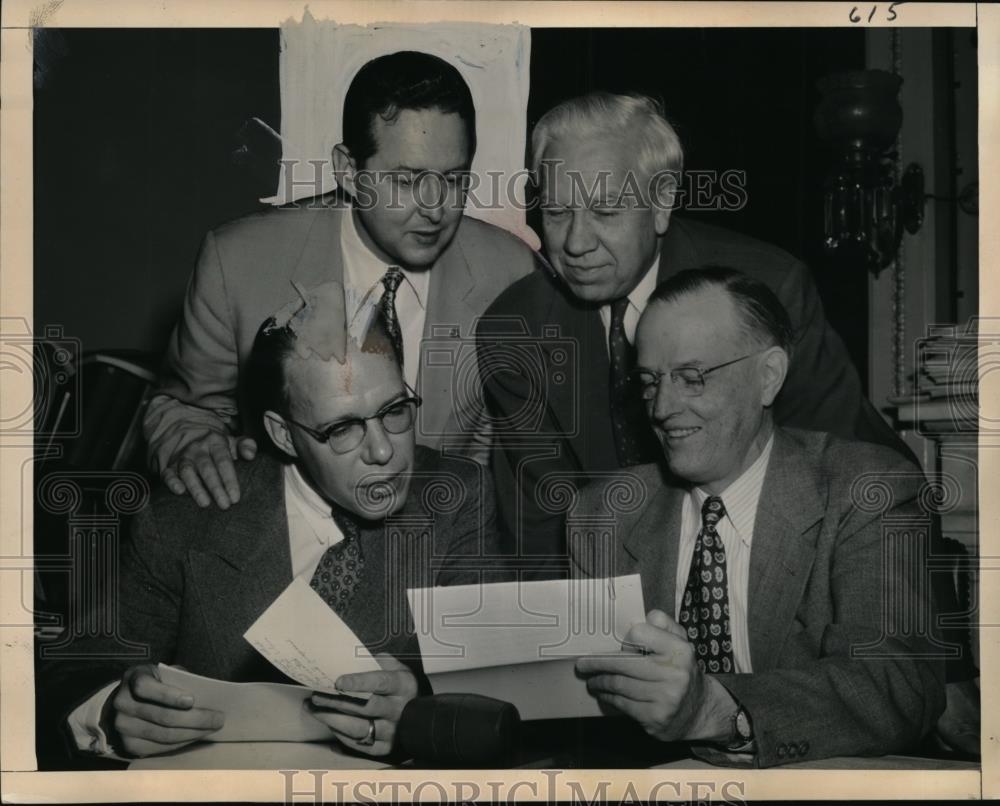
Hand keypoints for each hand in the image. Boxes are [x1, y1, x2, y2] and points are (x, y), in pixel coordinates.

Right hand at [101, 664, 224, 757]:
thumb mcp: (164, 673)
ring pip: (164, 735)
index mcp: (133, 678)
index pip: (146, 687)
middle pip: (163, 716)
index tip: (192, 700)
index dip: (169, 695)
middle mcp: (123, 703)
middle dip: (195, 719)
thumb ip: (180, 679)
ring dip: (193, 733)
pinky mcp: (129, 746)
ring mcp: (123, 727)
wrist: (125, 703)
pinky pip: (160, 748)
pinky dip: (182, 743)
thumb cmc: (155, 684)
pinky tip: (197, 736)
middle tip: (218, 719)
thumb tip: (207, 693)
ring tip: (213, 728)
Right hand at [162, 432, 256, 508]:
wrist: (184, 433)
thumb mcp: (231, 440)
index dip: (230, 480)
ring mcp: (182, 457)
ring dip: (196, 488)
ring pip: (187, 472)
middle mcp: (197, 449)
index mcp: (215, 442)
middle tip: (225, 505)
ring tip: (205, 504)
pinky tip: (179, 491)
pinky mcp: (168, 466)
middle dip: (216, 488)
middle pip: (207, 468)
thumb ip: (246, 445)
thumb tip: (250, 455)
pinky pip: (167, 474)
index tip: (235, 497)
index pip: (224, 461)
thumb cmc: (215, 445)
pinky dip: (172, 482)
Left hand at [307, 656, 417, 756]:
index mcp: (402, 685)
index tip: (338, 682)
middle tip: (316, 697)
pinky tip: (329, 722)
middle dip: (337, 702)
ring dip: (332, 719)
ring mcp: (392, 731)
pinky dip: (340, 734)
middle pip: (365, 708)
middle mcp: (399, 709)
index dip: (359, 682)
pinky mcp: (384, 748)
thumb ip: (375, 661)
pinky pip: (358, 744)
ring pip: (358, 729)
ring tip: (314, 710)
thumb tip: (348, 658)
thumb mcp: (395, 668)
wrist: (421, 713)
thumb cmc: (399, 686)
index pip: (380, 683)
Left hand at [575, 609, 736, 742]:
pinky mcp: (655, 718)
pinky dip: (609, 698)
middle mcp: (673, 673)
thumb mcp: (681, 643)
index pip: (639, 635)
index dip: (626, 640)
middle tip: (582, 664)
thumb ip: (665, 625)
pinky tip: (604, 694)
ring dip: (599, 682)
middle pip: (623, 663)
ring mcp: (664, 698)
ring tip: (591, 680)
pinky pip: (623, 704)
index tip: (619, 646)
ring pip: (619, 685)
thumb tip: (647, 615)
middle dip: (597, 664)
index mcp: (679, 650)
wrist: (700, 712)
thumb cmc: (683, 672)